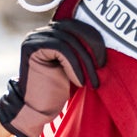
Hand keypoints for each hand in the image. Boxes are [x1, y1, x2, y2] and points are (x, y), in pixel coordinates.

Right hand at [0, 20, 106, 136]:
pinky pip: (61, 49)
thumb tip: (102, 40)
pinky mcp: (32, 48)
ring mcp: (35, 39)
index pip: (76, 25)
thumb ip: (80, 51)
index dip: (93, 38)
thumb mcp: (73, 67)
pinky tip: (78, 82)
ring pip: (69, 40)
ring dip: (85, 62)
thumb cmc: (56, 92)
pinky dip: (74, 66)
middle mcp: (41, 32)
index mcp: (51, 33)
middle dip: (92, 46)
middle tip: (102, 66)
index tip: (104, 59)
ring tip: (91, 81)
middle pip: (73, 28)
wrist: (35, 111)